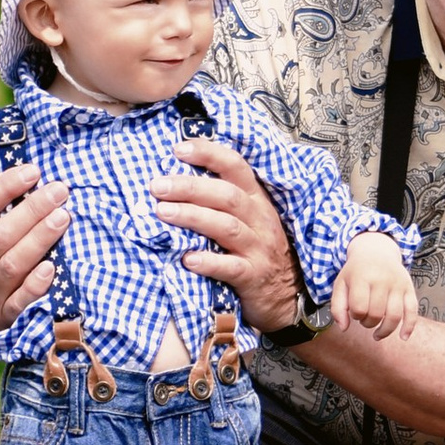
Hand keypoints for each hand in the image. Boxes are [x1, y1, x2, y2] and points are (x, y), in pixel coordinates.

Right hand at [0, 162, 69, 328]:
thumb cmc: (7, 265)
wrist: (3, 321)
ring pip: (11, 264)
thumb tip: (37, 176)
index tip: (33, 171)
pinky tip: (52, 268)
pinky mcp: (3, 317)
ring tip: (64, 218)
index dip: (4, 187)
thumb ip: (9, 214)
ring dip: (39, 238)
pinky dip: (35, 284)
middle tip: (59, 191)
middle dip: (32, 209)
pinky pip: (19, 301)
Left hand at [154, 138, 300, 332]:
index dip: (209, 154)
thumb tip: (177, 178)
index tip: (178, 149)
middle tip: (157, 186)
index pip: (235, 166)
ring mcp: (258, 248)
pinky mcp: (253, 276)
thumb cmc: (258, 251)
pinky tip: (187, 259)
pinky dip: (209, 262)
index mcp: (256, 200)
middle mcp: (259, 219)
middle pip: (226, 195)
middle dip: (189, 187)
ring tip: (163, 213)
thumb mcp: (249, 218)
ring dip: (193, 217)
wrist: (286, 296)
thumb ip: (222, 199)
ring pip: (227, 227)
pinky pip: (231, 268)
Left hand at [330, 234, 418, 341]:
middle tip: (364, 318)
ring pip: (394, 316)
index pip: (359, 308)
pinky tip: (403, 337)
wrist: (377, 251)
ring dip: (384, 330)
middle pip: (376, 314)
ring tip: (377, 334)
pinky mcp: (409, 288)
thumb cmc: (356, 272)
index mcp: (363, 277)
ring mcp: (398, 284)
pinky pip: (412, 311)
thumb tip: (344, 328)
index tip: (354, 311)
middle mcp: (382, 280)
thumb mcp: (341, 284)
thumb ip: (338, 307)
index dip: (354, 315)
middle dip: (368, 323)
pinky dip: (409, 326)